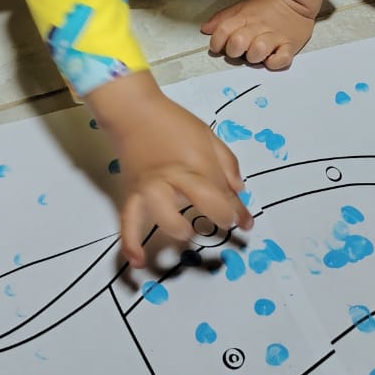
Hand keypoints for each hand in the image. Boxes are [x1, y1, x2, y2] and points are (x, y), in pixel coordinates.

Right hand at [87, 73, 252, 266]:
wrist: (134, 112)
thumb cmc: (174, 122)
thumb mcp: (208, 135)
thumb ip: (227, 163)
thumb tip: (239, 190)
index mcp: (197, 163)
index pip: (223, 192)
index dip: (238, 211)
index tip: (246, 224)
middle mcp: (175, 178)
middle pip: (203, 202)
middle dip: (219, 216)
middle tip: (223, 221)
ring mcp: (151, 188)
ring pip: (166, 216)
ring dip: (180, 229)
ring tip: (187, 231)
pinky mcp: (132, 195)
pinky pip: (128, 223)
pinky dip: (131, 245)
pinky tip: (139, 262)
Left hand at [201, 0, 321, 69]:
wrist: (297, 1)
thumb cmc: (267, 8)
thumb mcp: (243, 7)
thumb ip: (223, 18)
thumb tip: (205, 30)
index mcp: (245, 17)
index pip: (223, 30)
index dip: (216, 42)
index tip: (218, 47)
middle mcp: (258, 27)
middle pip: (237, 42)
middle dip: (233, 50)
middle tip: (239, 51)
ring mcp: (275, 37)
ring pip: (258, 51)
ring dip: (253, 57)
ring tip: (256, 55)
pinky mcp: (290, 46)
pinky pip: (281, 59)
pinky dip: (274, 63)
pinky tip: (271, 59)